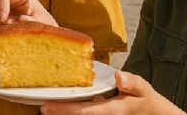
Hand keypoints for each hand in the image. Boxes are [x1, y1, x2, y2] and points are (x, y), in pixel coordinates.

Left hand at [39, 71, 182, 114]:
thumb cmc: (148, 102)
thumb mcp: (144, 89)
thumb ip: (132, 83)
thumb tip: (119, 76)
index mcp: (110, 111)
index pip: (82, 111)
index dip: (63, 110)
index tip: (46, 106)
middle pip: (75, 114)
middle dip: (57, 111)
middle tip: (38, 104)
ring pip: (78, 113)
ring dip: (62, 108)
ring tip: (44, 102)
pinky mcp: (99, 113)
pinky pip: (83, 110)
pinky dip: (71, 106)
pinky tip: (59, 99)